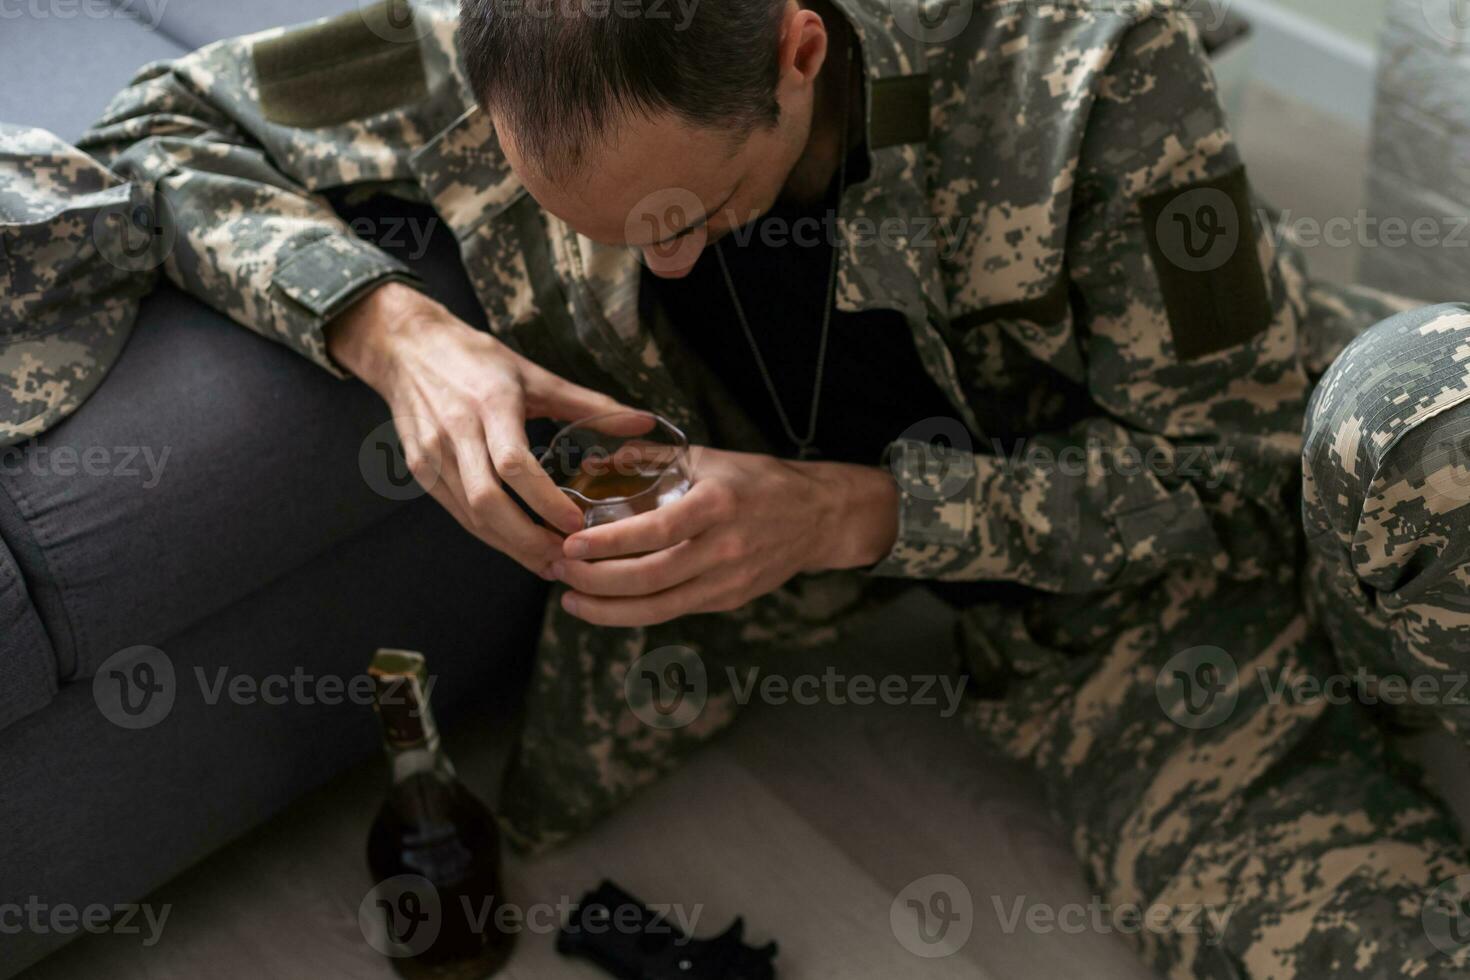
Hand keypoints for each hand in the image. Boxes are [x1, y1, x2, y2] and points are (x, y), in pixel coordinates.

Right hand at [329, 282, 631, 576]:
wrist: (405, 347)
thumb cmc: (476, 359)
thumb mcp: (535, 375)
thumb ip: (589, 404)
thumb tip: (643, 422)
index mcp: (489, 405)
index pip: (514, 464)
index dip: (544, 501)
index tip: (577, 524)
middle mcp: (456, 432)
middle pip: (487, 502)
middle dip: (527, 540)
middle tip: (566, 559)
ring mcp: (432, 455)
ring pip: (470, 515)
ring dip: (510, 546)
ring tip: (549, 563)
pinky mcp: (420, 469)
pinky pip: (457, 512)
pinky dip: (489, 534)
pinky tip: (518, 546)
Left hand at [550, 447, 898, 625]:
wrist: (819, 516)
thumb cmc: (759, 481)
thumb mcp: (709, 458)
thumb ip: (653, 459)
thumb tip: (599, 460)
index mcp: (718, 504)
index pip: (656, 531)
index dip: (609, 544)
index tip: (570, 544)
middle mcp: (725, 548)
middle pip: (651, 578)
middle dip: (597, 580)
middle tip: (558, 570)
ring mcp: (729, 580)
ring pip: (659, 608)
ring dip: (608, 609)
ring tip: (571, 598)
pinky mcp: (729, 600)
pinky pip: (674, 611)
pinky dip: (634, 611)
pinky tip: (605, 604)